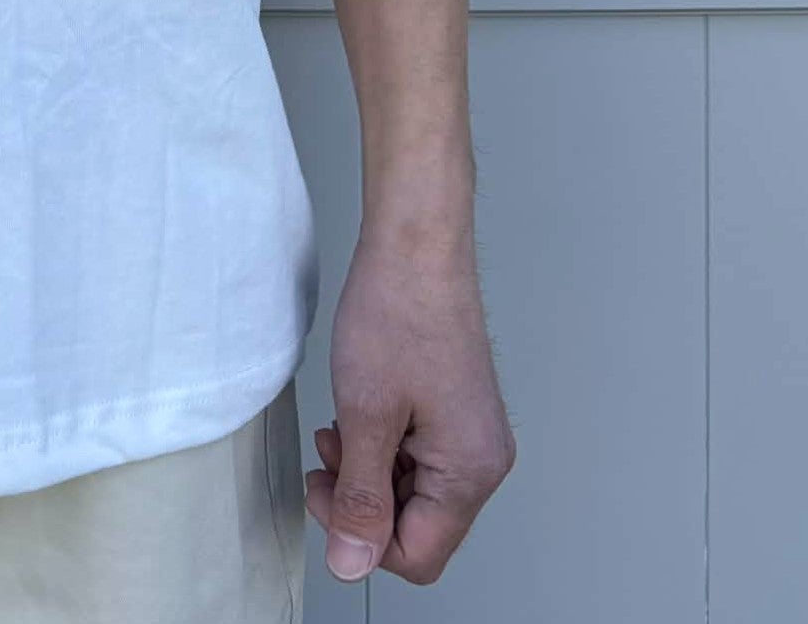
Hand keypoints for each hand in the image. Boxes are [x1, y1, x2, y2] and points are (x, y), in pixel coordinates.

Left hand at [306, 227, 515, 584]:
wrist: (415, 245)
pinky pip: (415, 456)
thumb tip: (351, 563)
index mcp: (470, 471)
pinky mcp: (455, 411)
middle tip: (327, 453)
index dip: (361, 536)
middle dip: (361, 498)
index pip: (418, 556)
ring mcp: (470, 434)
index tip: (325, 491)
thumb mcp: (364, 414)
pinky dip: (380, 444)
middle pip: (415, 526)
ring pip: (410, 491)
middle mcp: (482, 459)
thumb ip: (358, 497)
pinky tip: (358, 412)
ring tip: (341, 425)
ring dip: (366, 469)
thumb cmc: (398, 311)